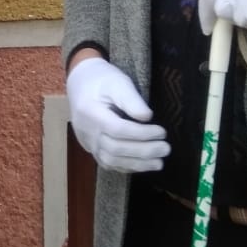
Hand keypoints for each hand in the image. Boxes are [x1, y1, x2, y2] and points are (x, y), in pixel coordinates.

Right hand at [65, 57, 169, 172]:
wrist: (80, 85)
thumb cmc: (101, 80)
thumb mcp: (117, 82)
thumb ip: (131, 99)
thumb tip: (147, 117)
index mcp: (91, 112)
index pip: (117, 130)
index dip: (141, 134)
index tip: (161, 132)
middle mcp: (87, 132)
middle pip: (115, 149)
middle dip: (143, 151)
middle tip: (166, 148)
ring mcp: (88, 142)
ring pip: (111, 161)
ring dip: (137, 165)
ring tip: (159, 163)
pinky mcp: (91, 148)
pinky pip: (108, 163)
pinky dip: (127, 166)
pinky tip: (144, 164)